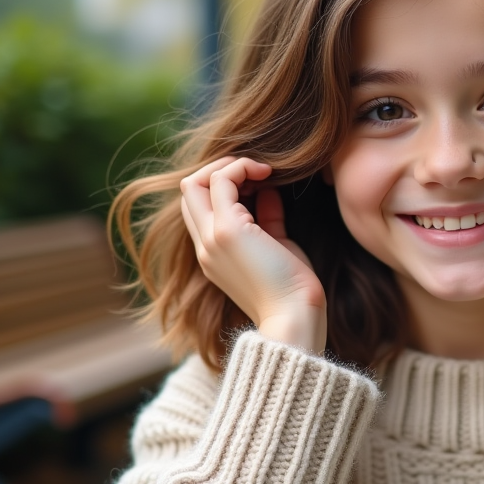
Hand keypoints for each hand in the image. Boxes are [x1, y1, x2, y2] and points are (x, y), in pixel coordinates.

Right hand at [179, 157, 326, 352]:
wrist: (294, 317)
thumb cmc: (292, 287)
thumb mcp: (277, 245)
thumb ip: (267, 219)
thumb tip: (268, 190)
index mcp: (213, 254)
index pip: (198, 206)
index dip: (224, 186)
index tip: (259, 184)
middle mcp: (205, 246)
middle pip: (189, 191)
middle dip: (221, 170)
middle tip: (257, 171)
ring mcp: (212, 239)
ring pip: (196, 181)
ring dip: (231, 166)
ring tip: (263, 170)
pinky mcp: (228, 231)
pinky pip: (221, 181)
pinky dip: (242, 168)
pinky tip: (267, 173)